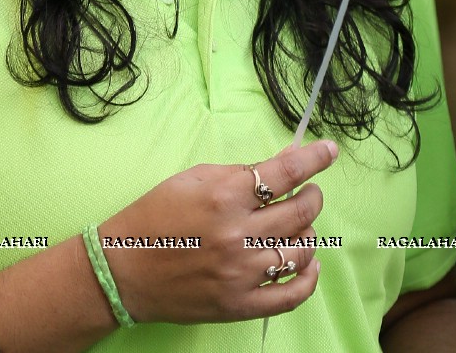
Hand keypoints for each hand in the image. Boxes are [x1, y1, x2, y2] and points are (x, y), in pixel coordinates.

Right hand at [101, 139, 336, 325]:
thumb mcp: (194, 178)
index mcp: (224, 195)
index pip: (285, 173)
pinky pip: (291, 295)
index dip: (314, 159)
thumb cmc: (156, 215)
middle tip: (309, 192)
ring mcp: (241, 273)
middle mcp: (237, 234)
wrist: (125, 269)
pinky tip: (308, 263)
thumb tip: (285, 163)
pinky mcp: (239, 305)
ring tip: (295, 227)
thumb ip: (241, 172)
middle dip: (313, 196)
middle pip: (300, 211)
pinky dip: (308, 277)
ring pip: (300, 250)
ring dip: (307, 232)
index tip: (330, 150)